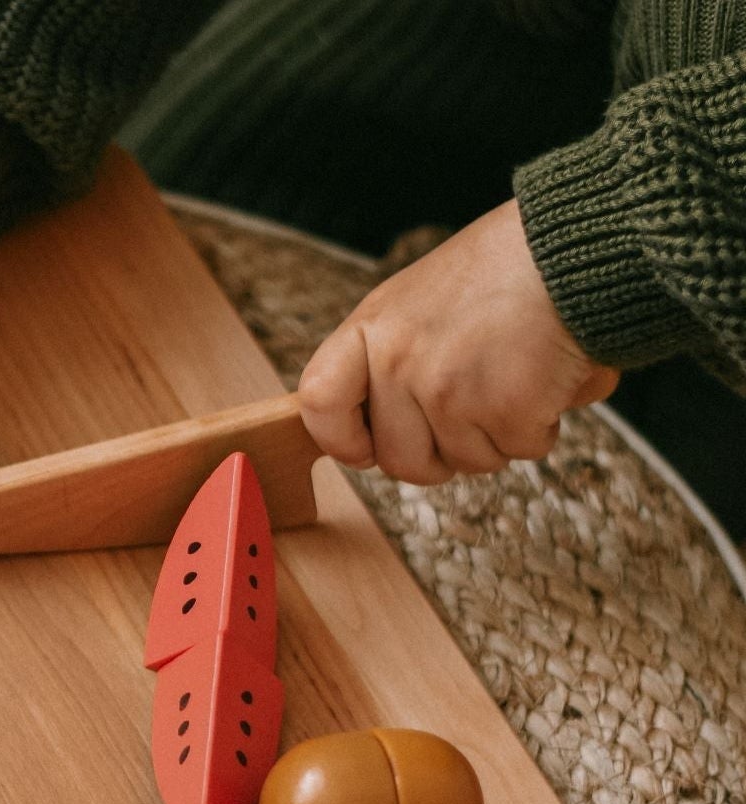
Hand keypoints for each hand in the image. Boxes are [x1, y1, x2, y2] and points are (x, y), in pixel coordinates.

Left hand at [298, 200, 618, 484]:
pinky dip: (542, 425)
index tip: (367, 448)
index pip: (320, 404)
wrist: (581, 243)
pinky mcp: (504, 409)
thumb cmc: (506, 269)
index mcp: (372, 329)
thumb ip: (390, 359)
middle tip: (475, 411)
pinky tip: (549, 378)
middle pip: (400, 461)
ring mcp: (448, 390)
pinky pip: (519, 450)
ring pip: (466, 462)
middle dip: (441, 453)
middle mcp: (400, 363)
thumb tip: (374, 441)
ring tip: (517, 374)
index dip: (342, 440)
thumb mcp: (420, 299)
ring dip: (499, 435)